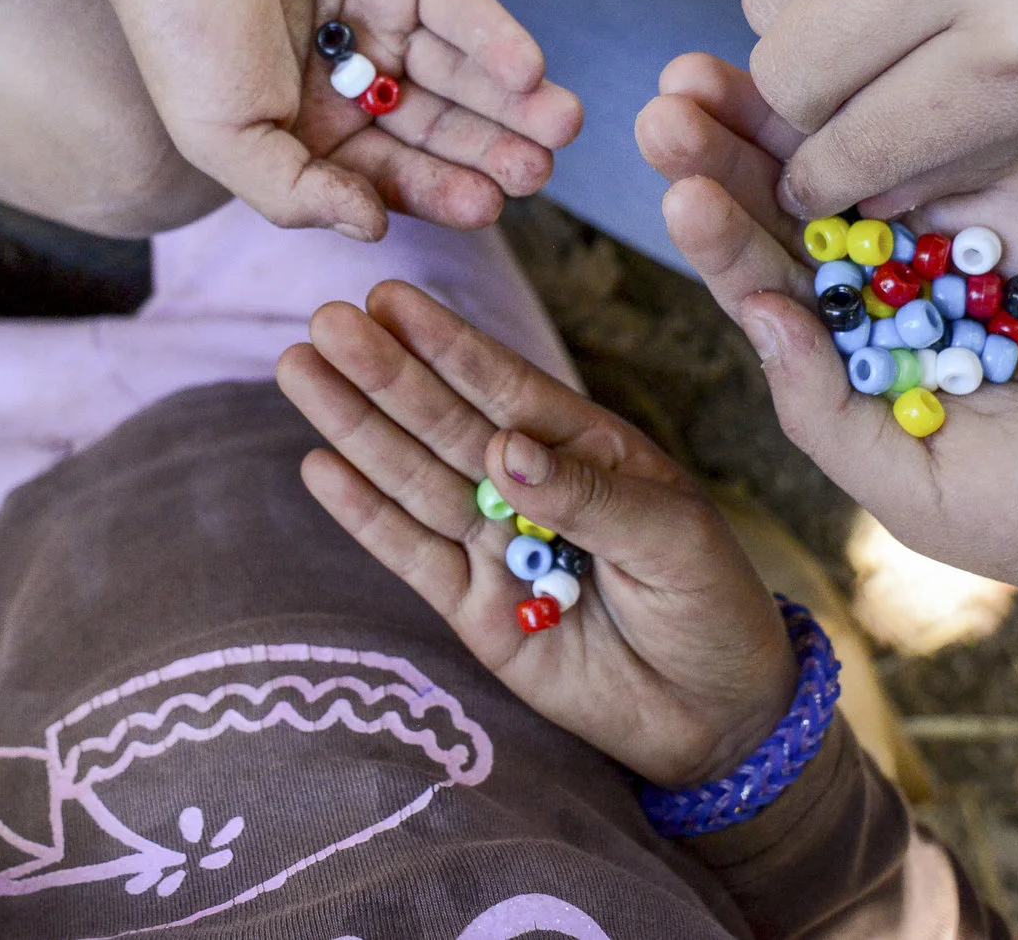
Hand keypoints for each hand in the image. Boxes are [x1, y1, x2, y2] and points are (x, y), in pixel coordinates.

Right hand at [100, 0, 582, 238]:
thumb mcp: (222, 136)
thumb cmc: (180, 29)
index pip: (390, 172)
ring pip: (461, 72)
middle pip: (437, 127)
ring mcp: (381, 18)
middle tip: (538, 170)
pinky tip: (529, 69)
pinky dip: (497, 37)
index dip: (438, 191)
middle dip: (490, 150)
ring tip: (560, 123)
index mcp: (308, 129)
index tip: (487, 207)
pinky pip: (461, 6)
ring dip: (513, 101)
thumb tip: (374, 227)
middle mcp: (352, 80)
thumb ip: (295, 193)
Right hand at [277, 281, 796, 787]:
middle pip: (445, 423)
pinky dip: (364, 514)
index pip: (507, 388)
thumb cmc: (711, 608)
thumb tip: (503, 447)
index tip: (390, 299)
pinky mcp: (473, 611)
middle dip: (386, 374)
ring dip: (356, 427)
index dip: (448, 345)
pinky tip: (319, 466)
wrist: (718, 718)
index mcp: (585, 449)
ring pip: (414, 478)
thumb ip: (588, 494)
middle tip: (326, 321)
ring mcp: (496, 548)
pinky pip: (411, 555)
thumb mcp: (674, 539)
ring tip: (299, 370)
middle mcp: (529, 487)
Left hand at [637, 54, 1017, 614]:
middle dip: (725, 156)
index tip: (674, 187)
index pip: (767, 287)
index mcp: (856, 364)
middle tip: (667, 104)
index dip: (717, 234)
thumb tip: (754, 317)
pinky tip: (837, 84)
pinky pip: (956, 142)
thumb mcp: (924, 495)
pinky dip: (897, 113)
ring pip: (853, 161)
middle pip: (789, 209)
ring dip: (784, 116)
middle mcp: (893, 291)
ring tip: (713, 75)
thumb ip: (831, 413)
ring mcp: (959, 234)